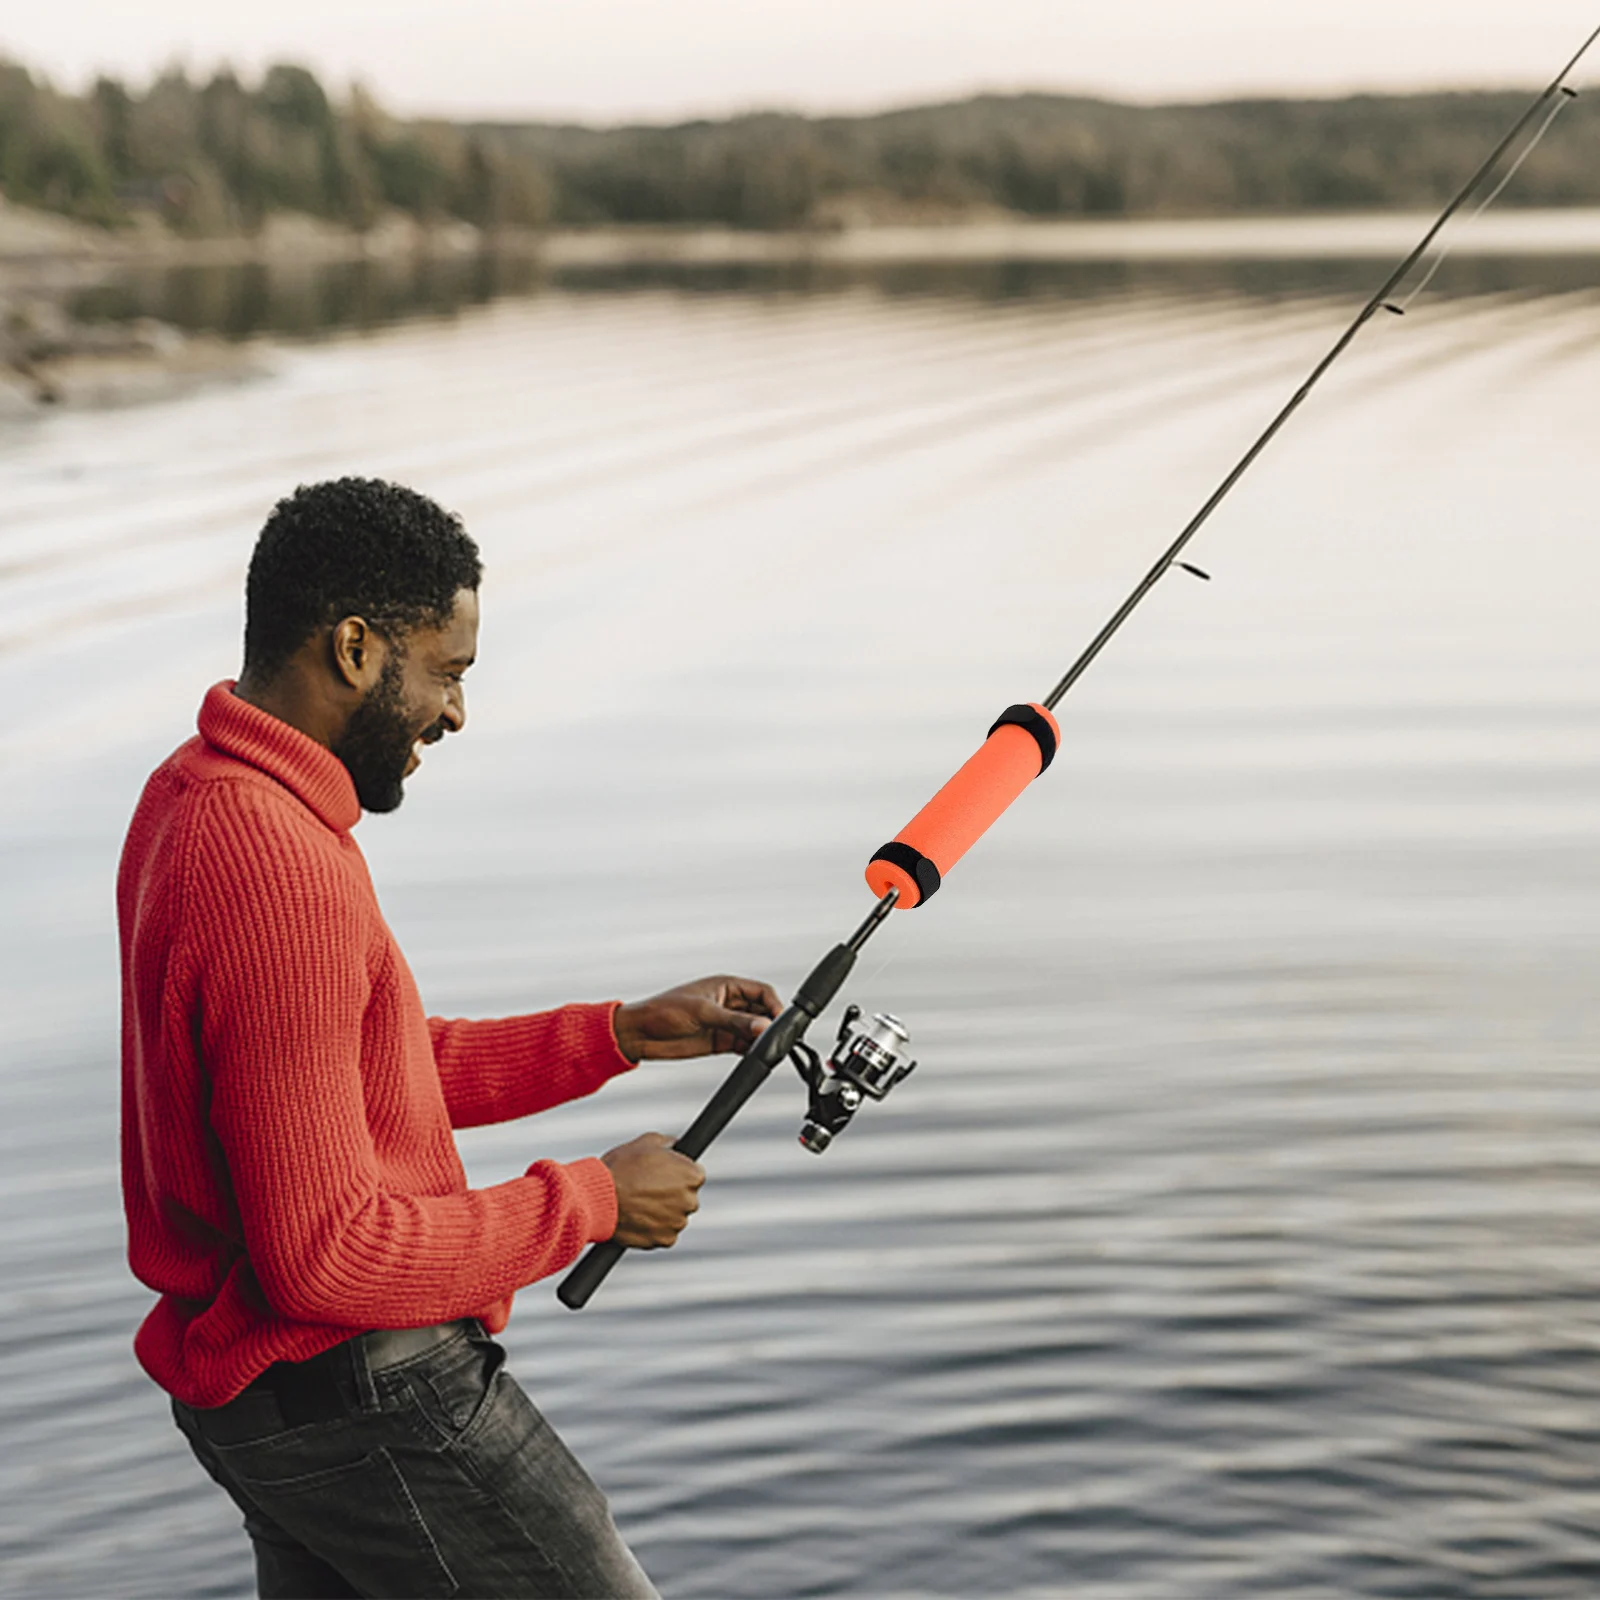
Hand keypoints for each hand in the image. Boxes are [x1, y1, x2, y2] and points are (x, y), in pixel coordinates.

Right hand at [600, 1133, 705, 1248]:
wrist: (597, 1199)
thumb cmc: (620, 1169)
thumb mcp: (647, 1142)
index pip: (695, 1174)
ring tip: (639, 1203)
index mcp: (692, 1175)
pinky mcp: (664, 1240)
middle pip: (686, 1197)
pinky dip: (654, 1228)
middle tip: (648, 1188)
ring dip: (663, 1212)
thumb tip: (676, 1145)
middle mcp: (690, 1201)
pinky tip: (638, 1217)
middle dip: (672, 1193)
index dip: (678, 1173)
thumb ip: (669, 1143)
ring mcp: (678, 1222)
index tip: (664, 1174)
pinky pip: (664, 1234)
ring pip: (675, 1216)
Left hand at [612, 974, 781, 1061]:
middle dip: (769, 1024)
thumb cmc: (662, 1011)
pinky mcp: (719, 1041)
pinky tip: (752, 1055)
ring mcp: (725, 1023)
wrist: (639, 1034)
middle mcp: (728, 1003)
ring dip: (760, 1039)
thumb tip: (762, 1025)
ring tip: (762, 1048)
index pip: (761, 992)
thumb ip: (735, 1021)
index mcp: (726, 986)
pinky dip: (750, 1050)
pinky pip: (743, 1045)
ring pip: (754, 1030)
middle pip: (761, 1011)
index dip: (773, 1005)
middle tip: (773, 1038)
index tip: (779, 1021)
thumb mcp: (703, 1013)